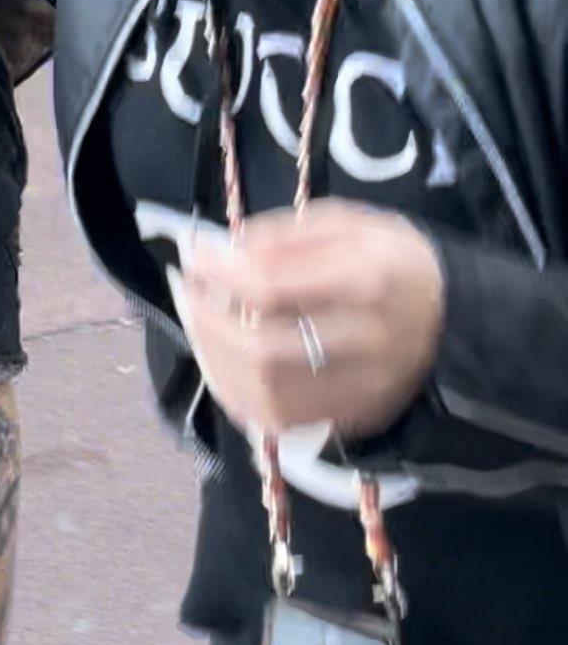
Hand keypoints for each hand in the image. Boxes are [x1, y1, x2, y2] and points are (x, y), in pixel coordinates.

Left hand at [182, 201, 444, 437]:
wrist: (458, 318)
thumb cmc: (396, 259)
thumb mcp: (350, 223)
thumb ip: (286, 235)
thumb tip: (223, 251)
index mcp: (366, 278)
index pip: (272, 285)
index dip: (219, 273)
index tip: (193, 256)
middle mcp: (365, 343)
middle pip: (262, 349)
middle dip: (206, 321)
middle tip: (186, 291)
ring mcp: (361, 390)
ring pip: (266, 395)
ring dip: (214, 360)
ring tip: (198, 323)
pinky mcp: (355, 418)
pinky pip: (281, 421)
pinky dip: (239, 395)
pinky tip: (222, 362)